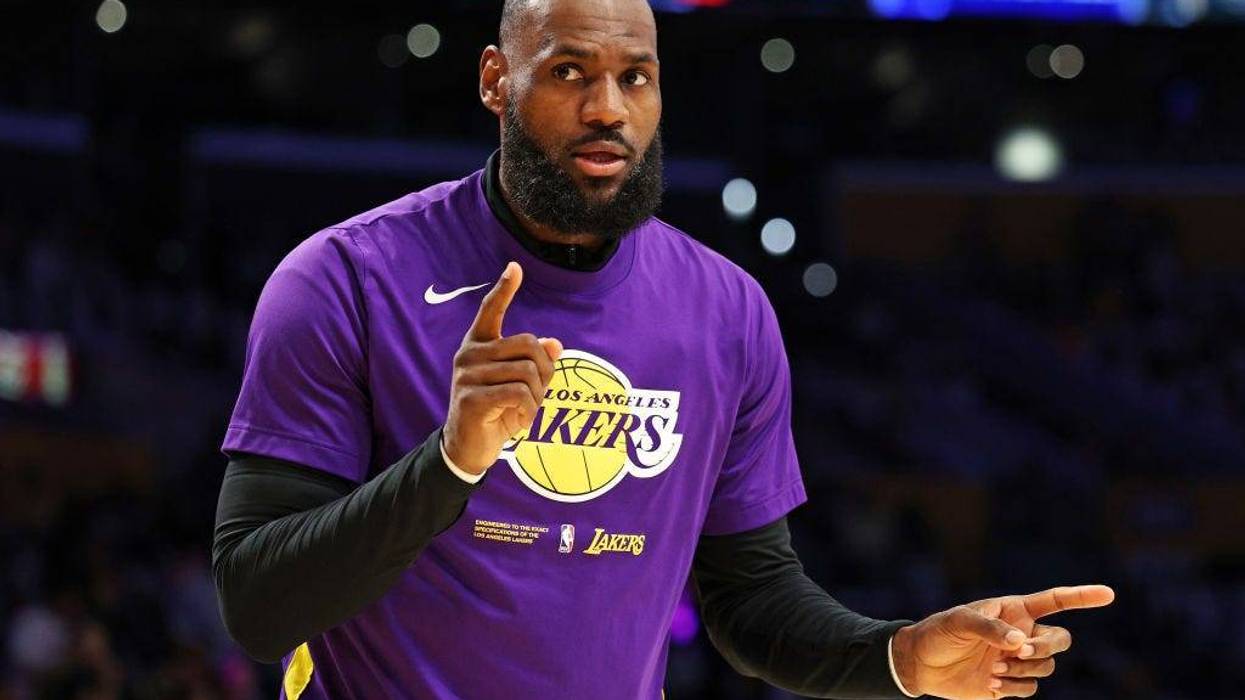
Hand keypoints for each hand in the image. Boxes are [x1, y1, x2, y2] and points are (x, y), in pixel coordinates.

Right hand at [442, 262, 561, 473]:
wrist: (468, 449)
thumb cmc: (496, 413)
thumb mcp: (520, 386)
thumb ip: (535, 364)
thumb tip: (555, 343)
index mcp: (478, 345)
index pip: (490, 310)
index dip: (504, 289)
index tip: (515, 267)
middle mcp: (469, 354)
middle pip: (529, 345)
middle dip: (544, 372)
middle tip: (537, 395)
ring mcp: (467, 375)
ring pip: (527, 373)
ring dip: (536, 399)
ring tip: (523, 412)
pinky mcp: (471, 399)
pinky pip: (519, 395)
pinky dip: (528, 412)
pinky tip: (517, 422)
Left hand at [891, 584, 1114, 698]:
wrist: (922, 663)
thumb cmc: (939, 632)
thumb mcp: (960, 621)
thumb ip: (990, 628)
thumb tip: (1021, 642)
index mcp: (1013, 610)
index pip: (1055, 601)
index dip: (1082, 596)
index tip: (1108, 594)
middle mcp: (1021, 633)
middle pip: (1060, 641)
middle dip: (1046, 647)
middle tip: (1019, 651)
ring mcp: (1017, 659)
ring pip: (1047, 667)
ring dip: (1025, 669)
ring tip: (994, 668)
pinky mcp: (1009, 682)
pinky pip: (1029, 688)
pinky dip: (1013, 687)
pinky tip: (989, 682)